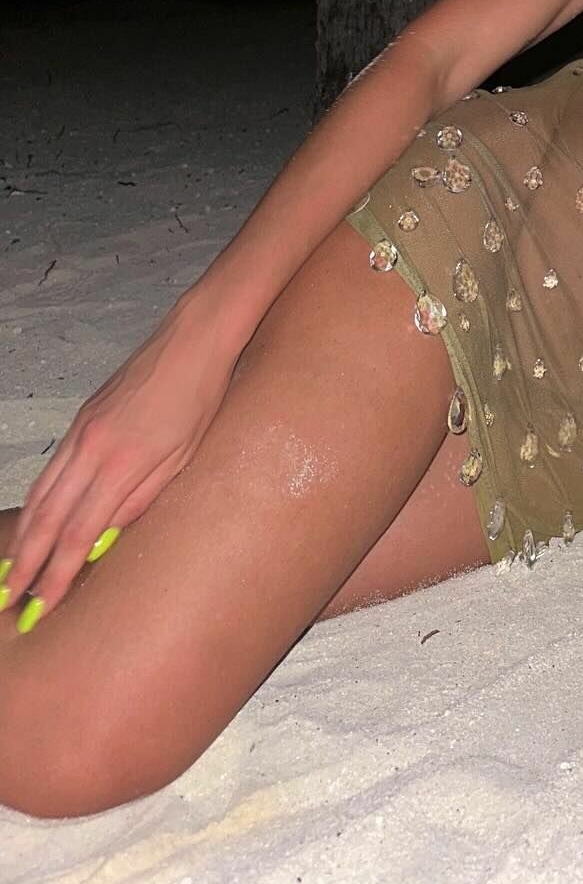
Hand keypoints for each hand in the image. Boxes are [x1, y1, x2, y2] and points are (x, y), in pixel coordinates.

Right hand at [3, 291, 237, 624]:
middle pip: (47, 518)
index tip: (41, 605)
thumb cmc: (200, 399)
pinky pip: (51, 470)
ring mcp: (81, 432)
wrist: (192, 340)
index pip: (78, 534)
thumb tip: (105, 537)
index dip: (56, 574)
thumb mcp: (182, 457)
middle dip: (25, 564)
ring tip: (11, 570)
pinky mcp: (81, 419)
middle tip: (8, 600)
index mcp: (121, 464)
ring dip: (24, 536)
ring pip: (40, 493)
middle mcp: (91, 449)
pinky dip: (35, 502)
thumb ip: (141, 499)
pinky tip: (33, 522)